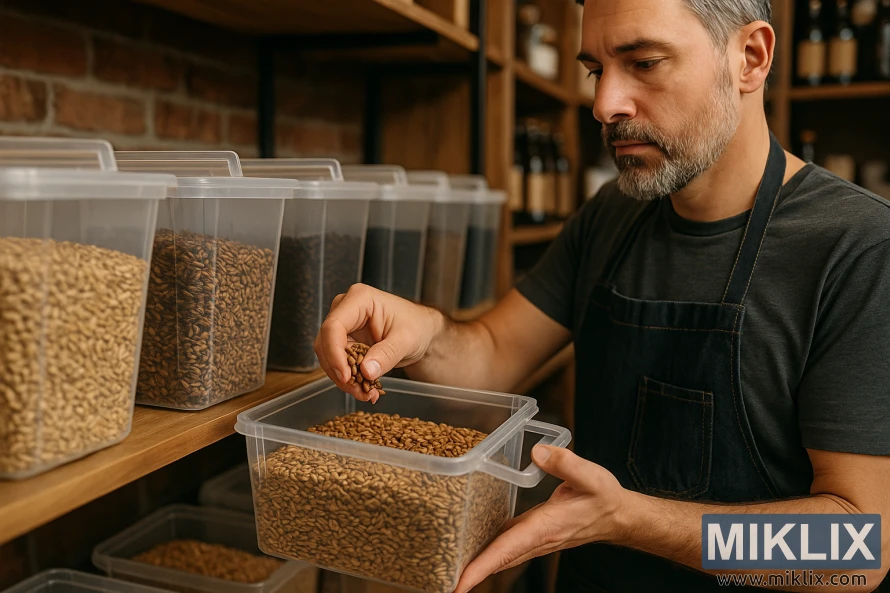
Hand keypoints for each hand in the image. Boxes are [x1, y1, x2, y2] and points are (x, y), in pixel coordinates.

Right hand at [313, 283, 444, 402]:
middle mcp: (345, 309)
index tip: (346, 377)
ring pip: (328, 356)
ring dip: (344, 379)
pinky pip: (338, 362)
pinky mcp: (344, 341)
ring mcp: (343, 325)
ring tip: (366, 393)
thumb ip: (387, 354)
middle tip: (360, 391)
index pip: (334, 326)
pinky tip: (365, 389)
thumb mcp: (406, 340)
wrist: (420, 331)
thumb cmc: (416, 326)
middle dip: (340, 371)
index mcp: (359, 299)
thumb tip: (366, 371)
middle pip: (326, 343)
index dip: (334, 353)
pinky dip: (349, 379)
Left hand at [453, 445, 628, 592]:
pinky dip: (486, 551)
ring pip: (499, 557)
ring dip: (474, 565)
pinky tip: (470, 543)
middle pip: (496, 560)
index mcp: (545, 527)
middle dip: (468, 572)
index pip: (507, 549)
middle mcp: (536, 539)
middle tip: (440, 579)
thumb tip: (537, 451)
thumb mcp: (590, 476)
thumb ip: (564, 462)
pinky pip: (505, 547)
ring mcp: (533, 540)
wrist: (617, 516)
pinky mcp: (532, 534)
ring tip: (445, 566)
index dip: (482, 566)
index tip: (459, 582)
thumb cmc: (604, 498)